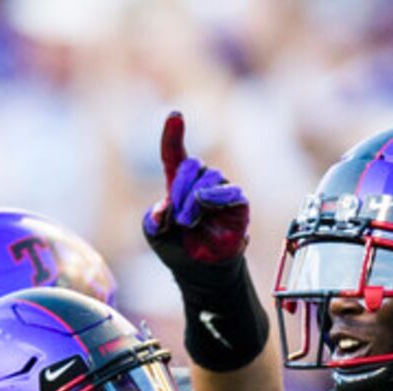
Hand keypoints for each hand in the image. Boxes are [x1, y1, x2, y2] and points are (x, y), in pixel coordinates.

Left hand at [143, 110, 249, 267]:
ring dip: (194, 198)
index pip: (175, 154)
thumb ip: (153, 219)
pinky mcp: (238, 205)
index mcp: (179, 182)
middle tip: (176, 213)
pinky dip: (216, 196)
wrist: (200, 272)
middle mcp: (202, 181)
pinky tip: (204, 202)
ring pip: (209, 177)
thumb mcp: (155, 234)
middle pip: (191, 165)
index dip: (173, 135)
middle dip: (179, 187)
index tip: (175, 116)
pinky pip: (231, 192)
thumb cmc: (177, 247)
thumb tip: (163, 209)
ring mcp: (221, 191)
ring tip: (187, 220)